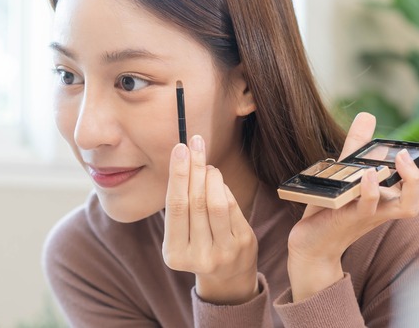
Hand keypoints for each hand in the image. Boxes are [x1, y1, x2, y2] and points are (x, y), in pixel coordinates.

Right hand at [162, 135, 258, 304]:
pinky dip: (223, 188)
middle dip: (194, 167)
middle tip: (194, 143)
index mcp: (174, 254)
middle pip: (195, 202)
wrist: (227, 276)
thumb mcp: (181, 235)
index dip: (177, 175)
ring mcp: (223, 252)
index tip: (179, 149)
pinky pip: (232, 207)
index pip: (176, 207)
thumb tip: (184, 159)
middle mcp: (198, 256)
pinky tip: (217, 180)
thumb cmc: (198, 245)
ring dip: (211, 176)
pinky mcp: (243, 244)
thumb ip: (180, 204)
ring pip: (216, 203)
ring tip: (206, 165)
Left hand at [286, 112, 418, 301]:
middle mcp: (391, 206)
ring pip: (409, 208)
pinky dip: (372, 191)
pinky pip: (369, 208)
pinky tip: (370, 173)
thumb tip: (368, 116)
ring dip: (411, 181)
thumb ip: (359, 145)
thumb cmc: (335, 206)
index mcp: (395, 194)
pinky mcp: (352, 218)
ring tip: (403, 156)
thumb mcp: (349, 170)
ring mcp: (374, 215)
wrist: (314, 242)